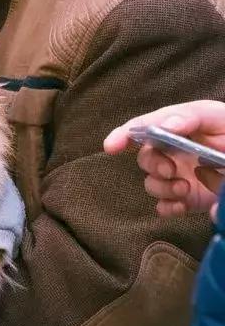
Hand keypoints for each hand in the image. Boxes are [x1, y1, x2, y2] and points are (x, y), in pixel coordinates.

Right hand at [104, 100, 224, 217]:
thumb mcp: (220, 120)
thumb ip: (194, 118)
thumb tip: (169, 125)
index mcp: (184, 124)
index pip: (148, 124)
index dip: (125, 133)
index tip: (112, 146)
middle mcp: (177, 149)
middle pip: (145, 154)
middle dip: (151, 163)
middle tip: (170, 171)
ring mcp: (181, 174)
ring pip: (152, 182)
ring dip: (161, 187)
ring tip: (184, 190)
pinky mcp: (188, 198)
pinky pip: (164, 205)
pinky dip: (168, 207)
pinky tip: (182, 207)